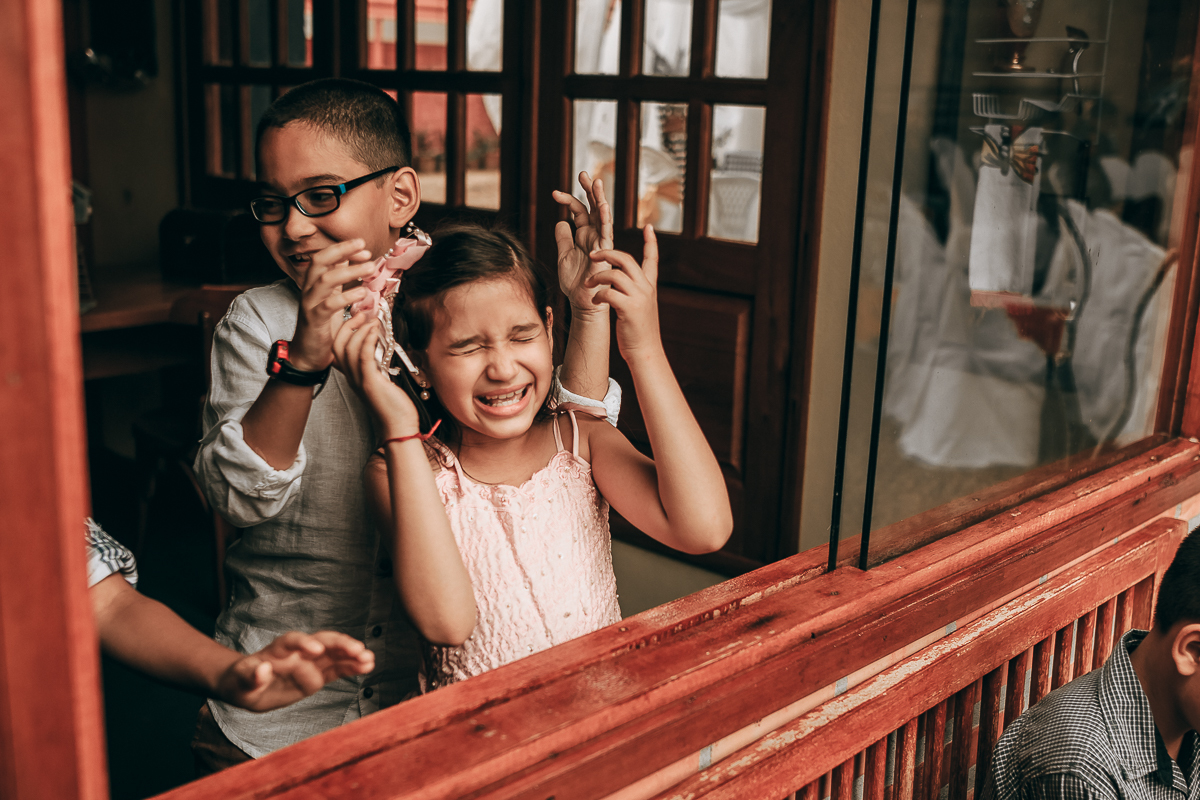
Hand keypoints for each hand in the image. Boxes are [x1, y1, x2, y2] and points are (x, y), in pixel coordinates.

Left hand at [216, 631, 373, 712]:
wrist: (248, 686)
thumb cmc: (242, 681)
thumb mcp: (240, 682)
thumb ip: (251, 676)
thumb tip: (262, 669)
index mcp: (278, 650)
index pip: (292, 641)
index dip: (304, 642)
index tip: (316, 649)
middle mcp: (298, 651)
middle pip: (321, 641)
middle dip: (339, 644)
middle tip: (357, 649)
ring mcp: (310, 662)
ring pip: (334, 653)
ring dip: (352, 654)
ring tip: (369, 659)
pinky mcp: (318, 675)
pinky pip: (337, 669)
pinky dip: (352, 667)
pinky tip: (368, 666)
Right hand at [290, 239, 378, 371]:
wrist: (308, 354)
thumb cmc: (321, 326)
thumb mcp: (331, 297)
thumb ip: (337, 279)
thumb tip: (347, 258)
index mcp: (313, 283)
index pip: (324, 257)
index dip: (342, 248)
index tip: (363, 247)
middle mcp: (309, 290)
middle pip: (320, 261)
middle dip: (341, 250)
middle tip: (364, 247)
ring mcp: (310, 304)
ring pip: (325, 280)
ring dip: (349, 271)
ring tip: (370, 268)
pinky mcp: (314, 320)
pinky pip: (329, 304)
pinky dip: (346, 296)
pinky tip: (362, 292)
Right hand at [333, 313, 421, 438]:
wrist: (398, 428)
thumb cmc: (394, 407)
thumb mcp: (383, 382)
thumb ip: (379, 367)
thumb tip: (384, 351)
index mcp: (354, 376)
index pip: (338, 348)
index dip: (344, 330)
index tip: (359, 317)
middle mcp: (352, 377)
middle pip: (337, 345)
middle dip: (347, 325)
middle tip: (362, 313)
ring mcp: (359, 379)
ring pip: (347, 348)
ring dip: (359, 329)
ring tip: (372, 319)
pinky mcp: (370, 382)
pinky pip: (362, 356)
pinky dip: (367, 340)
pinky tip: (375, 330)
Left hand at [553, 172, 612, 316]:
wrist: (583, 301)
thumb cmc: (574, 282)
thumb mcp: (563, 255)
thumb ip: (563, 238)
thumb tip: (560, 221)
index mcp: (584, 235)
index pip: (578, 211)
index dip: (568, 200)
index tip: (554, 193)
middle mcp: (594, 236)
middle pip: (593, 208)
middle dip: (589, 190)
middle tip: (583, 173)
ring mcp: (601, 243)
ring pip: (603, 217)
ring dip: (600, 199)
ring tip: (596, 182)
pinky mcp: (605, 252)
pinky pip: (607, 234)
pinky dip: (605, 220)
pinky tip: (603, 206)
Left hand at [588, 225, 660, 361]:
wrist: (645, 351)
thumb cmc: (638, 331)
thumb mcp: (640, 307)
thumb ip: (633, 292)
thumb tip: (619, 282)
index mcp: (649, 286)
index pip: (652, 259)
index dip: (651, 242)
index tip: (648, 227)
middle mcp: (646, 288)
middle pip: (626, 259)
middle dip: (606, 253)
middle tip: (591, 254)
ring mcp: (639, 298)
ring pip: (615, 274)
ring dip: (597, 276)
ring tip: (588, 285)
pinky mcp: (629, 309)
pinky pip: (608, 292)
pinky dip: (597, 294)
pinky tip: (594, 300)